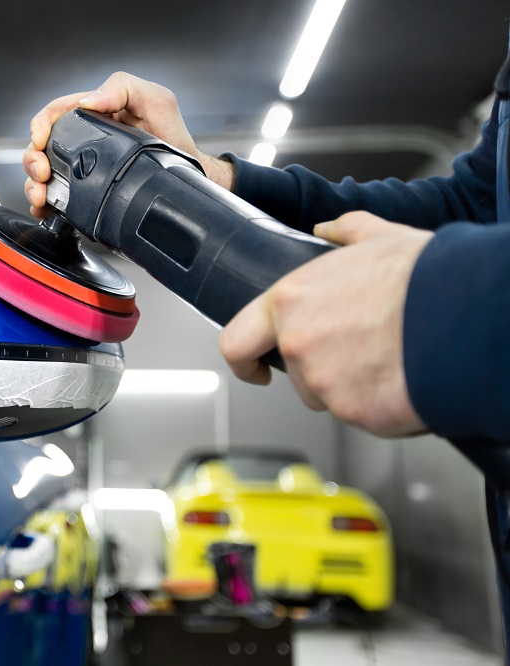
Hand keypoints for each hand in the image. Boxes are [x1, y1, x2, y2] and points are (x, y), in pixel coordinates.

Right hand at [22, 71, 233, 216]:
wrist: (185, 175)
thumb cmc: (172, 136)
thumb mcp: (156, 101)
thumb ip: (123, 89)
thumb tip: (88, 102)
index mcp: (93, 114)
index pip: (55, 113)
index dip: (41, 125)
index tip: (42, 141)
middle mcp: (82, 140)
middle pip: (41, 146)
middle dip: (32, 159)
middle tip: (42, 174)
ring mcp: (81, 167)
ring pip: (42, 174)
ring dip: (33, 185)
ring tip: (40, 196)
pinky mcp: (84, 192)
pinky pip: (55, 197)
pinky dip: (43, 204)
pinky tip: (44, 208)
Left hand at [218, 212, 432, 436]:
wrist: (467, 314)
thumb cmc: (425, 277)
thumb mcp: (378, 237)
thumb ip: (343, 232)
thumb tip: (327, 230)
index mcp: (290, 301)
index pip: (236, 342)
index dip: (243, 361)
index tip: (254, 368)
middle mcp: (298, 344)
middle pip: (295, 373)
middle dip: (319, 369)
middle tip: (359, 351)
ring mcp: (324, 383)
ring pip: (328, 396)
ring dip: (352, 386)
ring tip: (390, 356)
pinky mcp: (354, 413)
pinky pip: (361, 414)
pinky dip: (380, 403)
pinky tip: (404, 376)